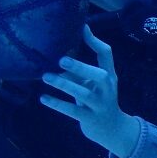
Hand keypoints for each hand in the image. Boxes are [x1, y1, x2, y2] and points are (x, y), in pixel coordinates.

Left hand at [40, 25, 138, 155]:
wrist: (113, 129)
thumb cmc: (98, 101)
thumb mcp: (93, 85)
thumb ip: (79, 72)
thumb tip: (57, 57)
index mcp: (109, 76)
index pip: (106, 55)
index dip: (94, 41)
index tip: (82, 28)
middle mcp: (107, 89)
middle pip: (99, 75)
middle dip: (81, 67)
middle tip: (61, 60)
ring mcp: (99, 104)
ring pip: (83, 93)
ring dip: (64, 84)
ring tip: (46, 77)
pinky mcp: (90, 118)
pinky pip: (73, 110)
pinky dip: (57, 104)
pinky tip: (43, 98)